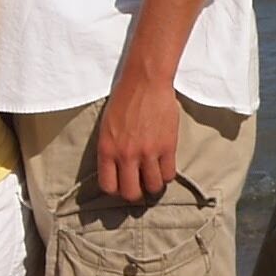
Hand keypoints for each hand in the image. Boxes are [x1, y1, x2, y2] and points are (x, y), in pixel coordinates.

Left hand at [94, 77, 182, 202]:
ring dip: (154, 185)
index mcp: (107, 149)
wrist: (145, 81)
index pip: (108, 187)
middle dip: (136, 194)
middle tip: (140, 186)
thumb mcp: (107, 126)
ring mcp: (148, 152)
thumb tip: (117, 169)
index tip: (122, 186)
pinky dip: (167, 175)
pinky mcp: (167, 147)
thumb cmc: (124, 100)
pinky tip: (164, 166)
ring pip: (153, 187)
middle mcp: (126, 154)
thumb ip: (111, 149)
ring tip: (154, 177)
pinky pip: (169, 174)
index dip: (116, 191)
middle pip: (131, 193)